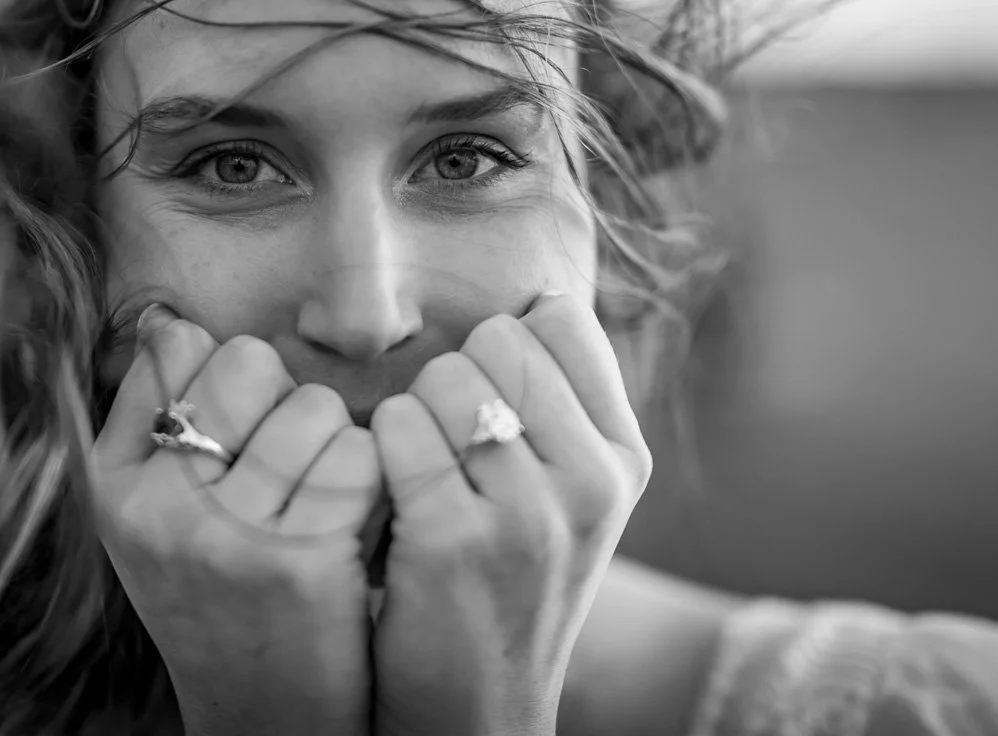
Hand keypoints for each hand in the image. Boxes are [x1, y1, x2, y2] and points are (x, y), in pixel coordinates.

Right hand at [89, 305, 381, 735]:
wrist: (262, 718)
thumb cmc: (218, 597)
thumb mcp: (152, 518)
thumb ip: (149, 420)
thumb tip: (171, 322)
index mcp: (114, 486)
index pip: (177, 350)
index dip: (226, 377)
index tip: (233, 431)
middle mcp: (161, 508)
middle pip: (248, 361)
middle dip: (283, 397)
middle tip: (286, 462)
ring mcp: (230, 534)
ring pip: (315, 404)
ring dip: (334, 440)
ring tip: (318, 498)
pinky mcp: (303, 561)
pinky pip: (360, 454)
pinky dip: (370, 478)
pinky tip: (351, 524)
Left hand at [369, 291, 651, 735]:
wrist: (475, 714)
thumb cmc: (505, 585)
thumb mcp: (570, 501)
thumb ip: (563, 409)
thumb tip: (539, 302)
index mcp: (621, 460)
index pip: (560, 321)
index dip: (504, 347)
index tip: (490, 405)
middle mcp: (591, 481)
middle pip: (497, 339)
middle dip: (453, 380)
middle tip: (447, 454)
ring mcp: (528, 513)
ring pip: (442, 378)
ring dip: (411, 419)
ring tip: (421, 485)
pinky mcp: (454, 541)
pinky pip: (397, 426)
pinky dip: (375, 452)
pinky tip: (387, 498)